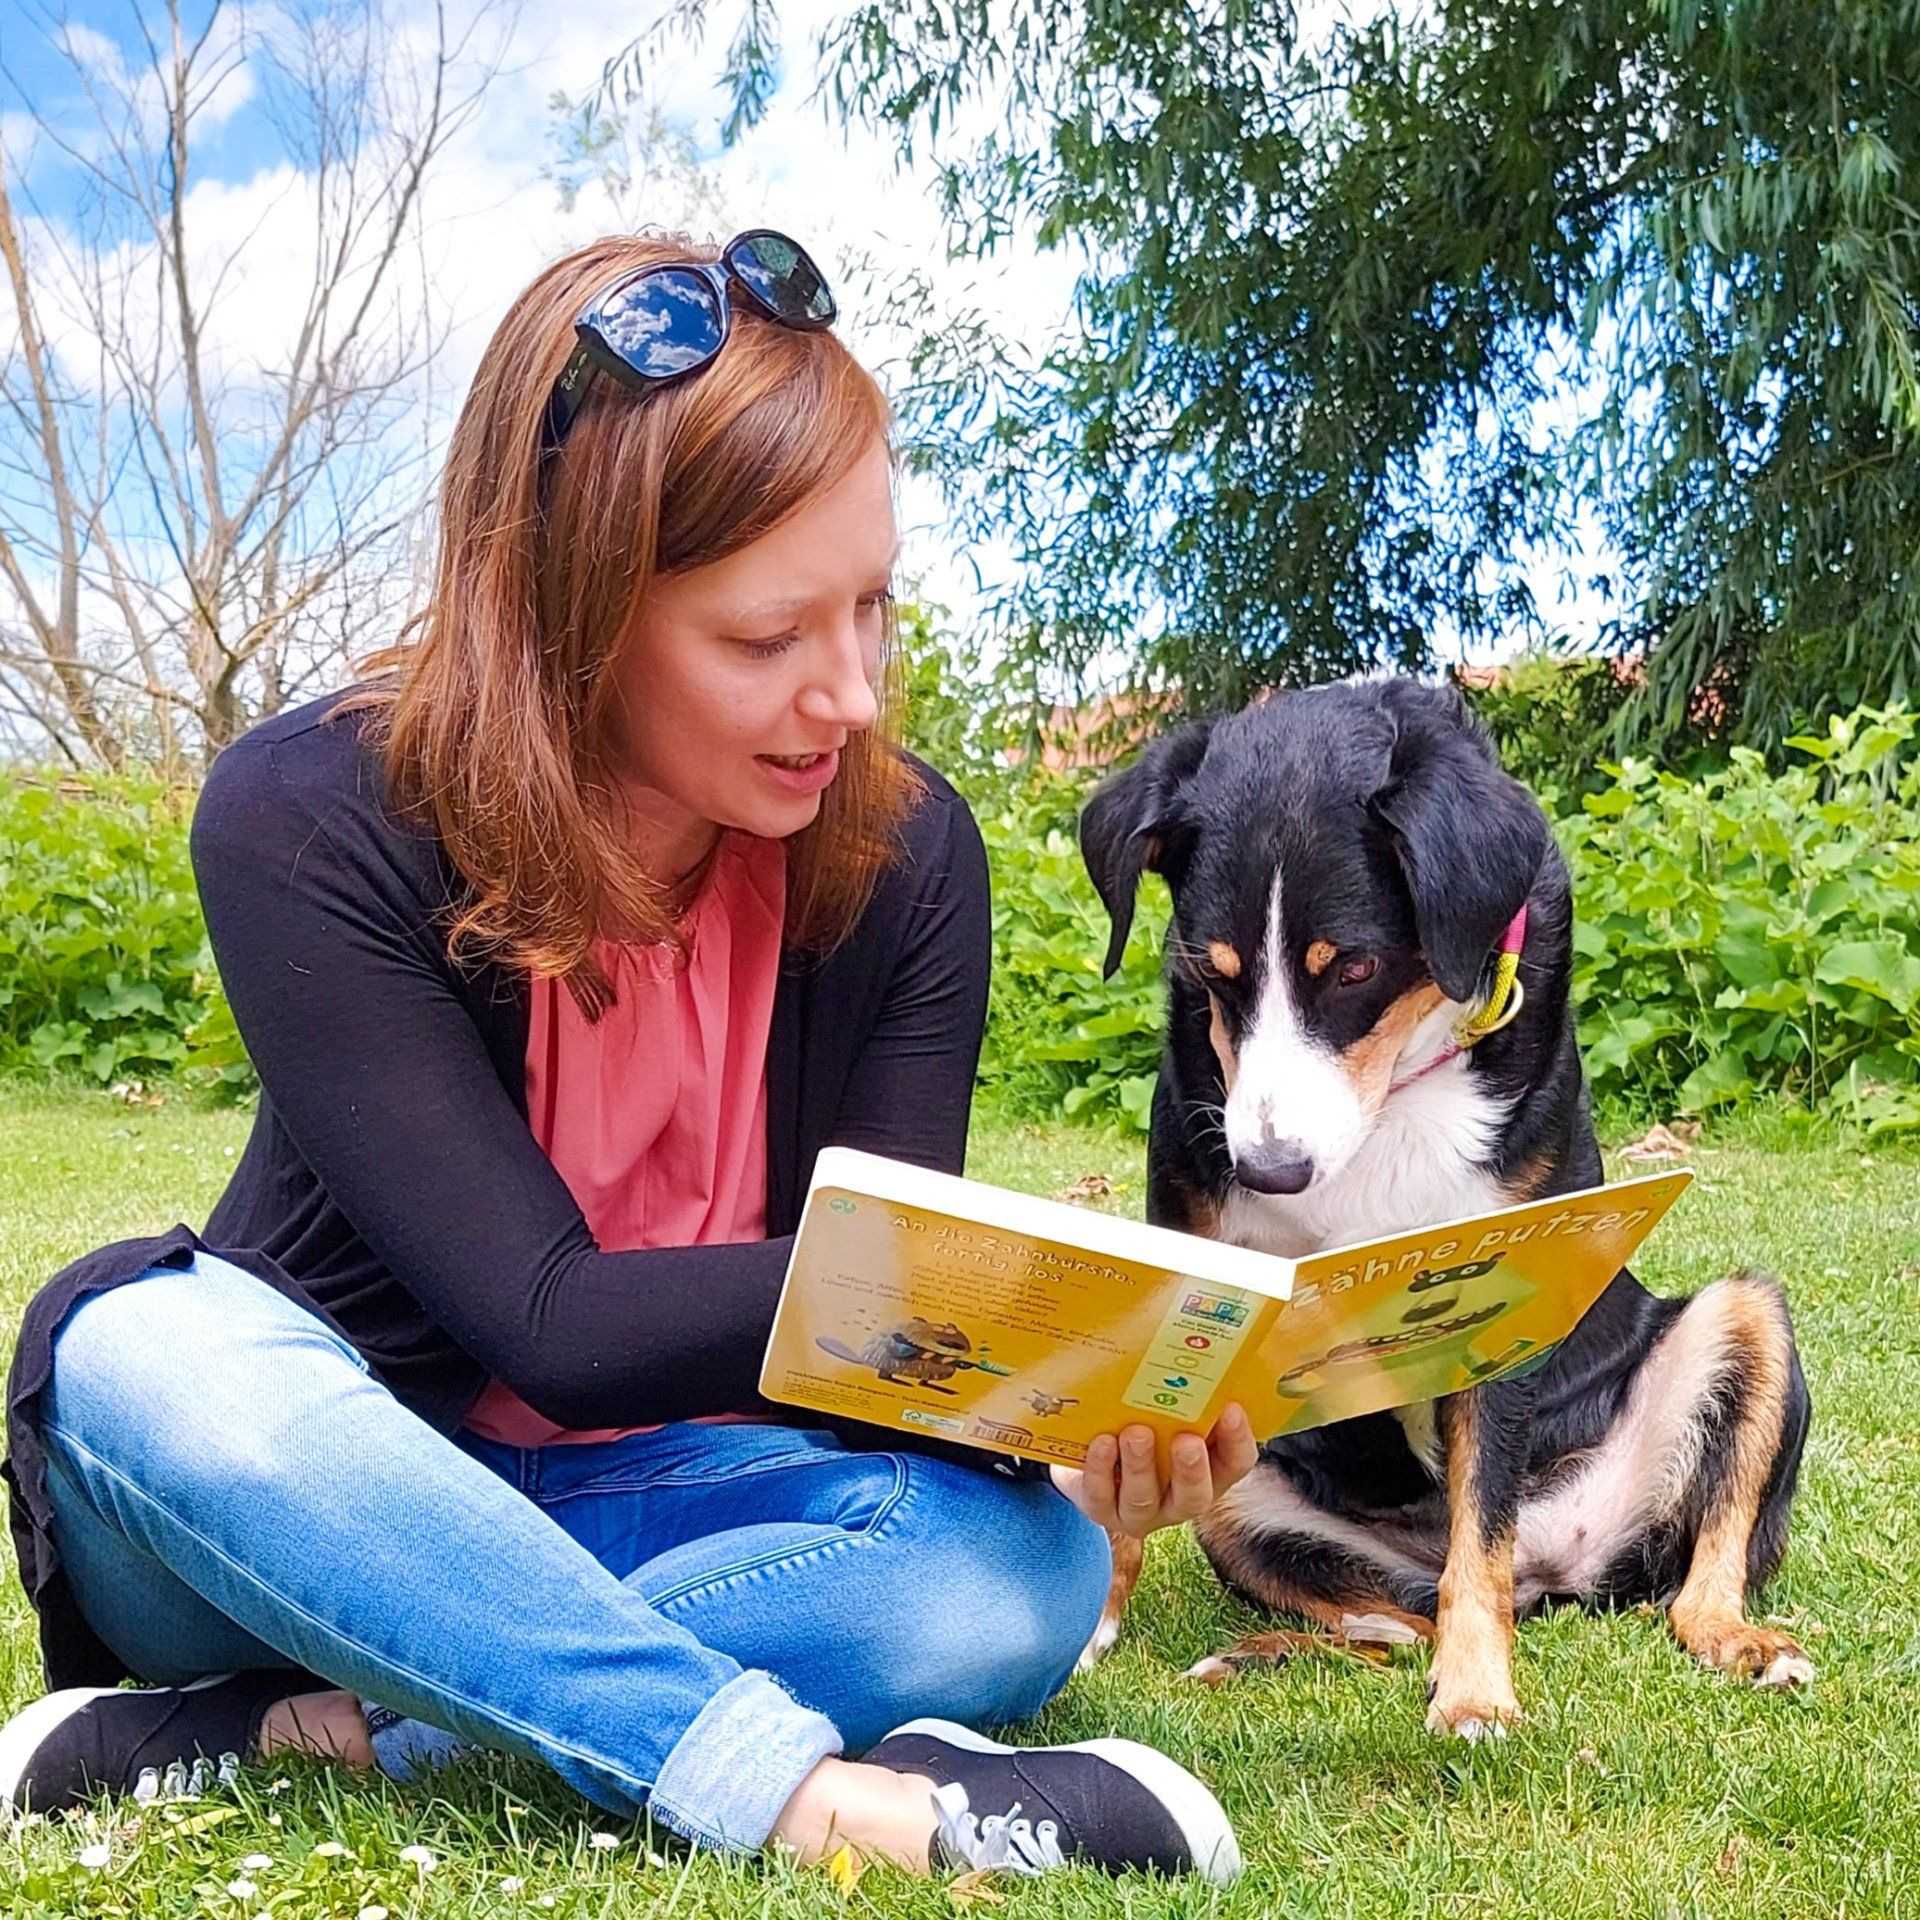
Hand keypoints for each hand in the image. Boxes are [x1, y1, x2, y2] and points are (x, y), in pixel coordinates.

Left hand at [1048, 1404, 1259, 1538]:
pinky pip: (1101, 1495)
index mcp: (1207, 1472)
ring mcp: (1141, 1511)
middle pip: (1195, 1495)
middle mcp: (1179, 1498)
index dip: (1238, 1439)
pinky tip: (1102, 1442)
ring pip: (1144, 1499)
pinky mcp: (1102, 1510)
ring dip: (1141, 1465)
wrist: (1091, 1460)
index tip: (1231, 1409)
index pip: (1236, 1463)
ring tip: (1136, 1433)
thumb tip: (1193, 1342)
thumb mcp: (1168, 1413)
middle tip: (1186, 1440)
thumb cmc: (1142, 1425)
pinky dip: (1100, 1468)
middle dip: (1191, 1469)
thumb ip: (1185, 1394)